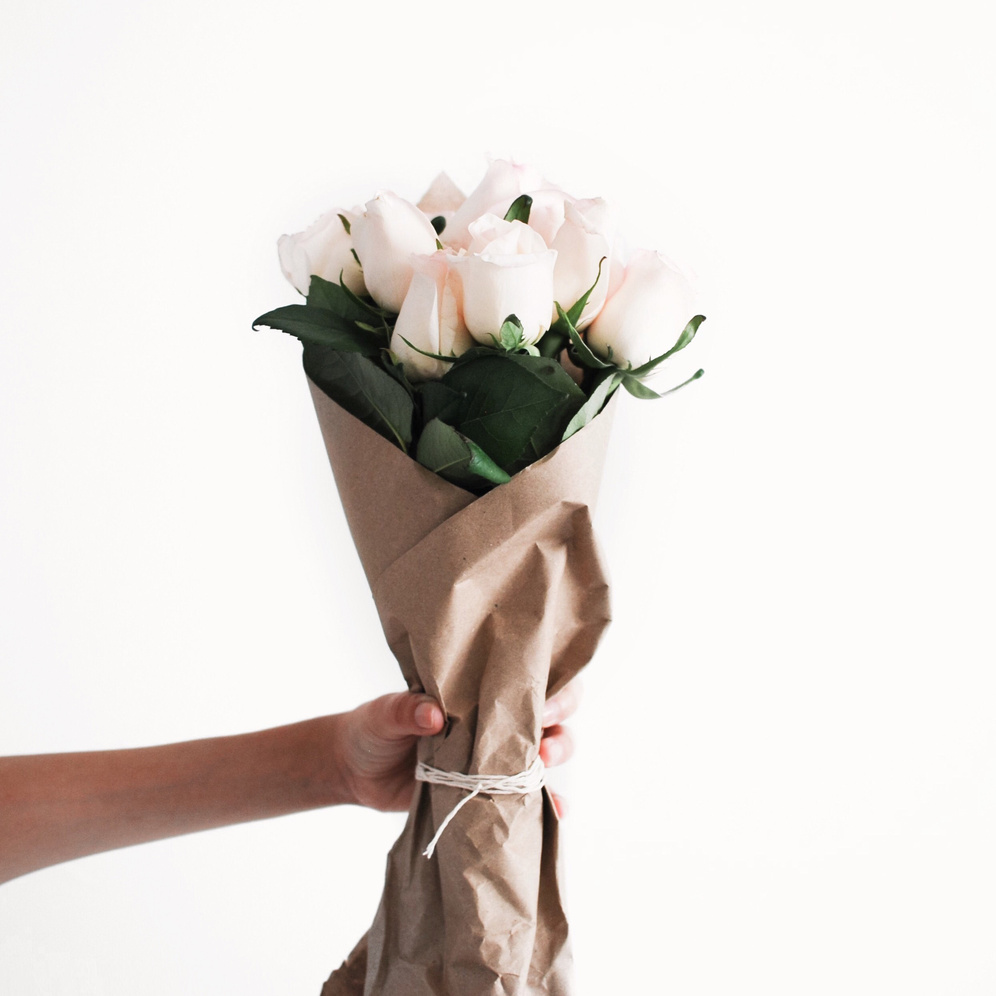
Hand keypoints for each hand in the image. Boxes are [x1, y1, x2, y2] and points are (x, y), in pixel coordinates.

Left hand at [337, 682, 581, 813]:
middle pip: (551, 714)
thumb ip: (406, 710)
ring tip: (542, 766)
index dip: (548, 682)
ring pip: (546, 751)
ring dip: (555, 756)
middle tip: (543, 740)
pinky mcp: (489, 790)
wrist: (357, 772)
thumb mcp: (384, 713)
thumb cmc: (374, 728)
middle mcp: (496, 720)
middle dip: (558, 724)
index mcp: (476, 689)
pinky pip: (527, 796)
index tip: (544, 700)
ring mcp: (496, 756)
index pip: (525, 675)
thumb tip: (433, 714)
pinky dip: (548, 804)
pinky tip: (558, 811)